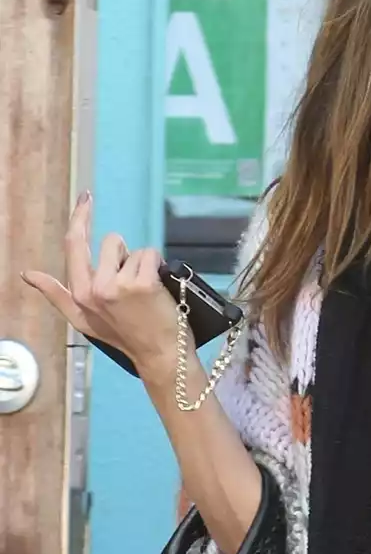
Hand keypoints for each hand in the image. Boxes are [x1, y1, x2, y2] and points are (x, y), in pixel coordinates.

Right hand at [23, 194, 180, 379]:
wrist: (160, 356)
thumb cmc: (126, 336)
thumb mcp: (83, 319)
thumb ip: (55, 294)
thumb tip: (27, 274)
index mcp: (79, 293)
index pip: (74, 244)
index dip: (81, 217)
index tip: (86, 198)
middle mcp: (94, 288)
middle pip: (110, 241)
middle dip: (124, 255)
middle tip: (134, 286)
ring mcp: (118, 286)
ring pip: (132, 250)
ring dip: (142, 264)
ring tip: (146, 291)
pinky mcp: (142, 284)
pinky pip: (150, 255)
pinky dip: (158, 267)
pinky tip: (158, 290)